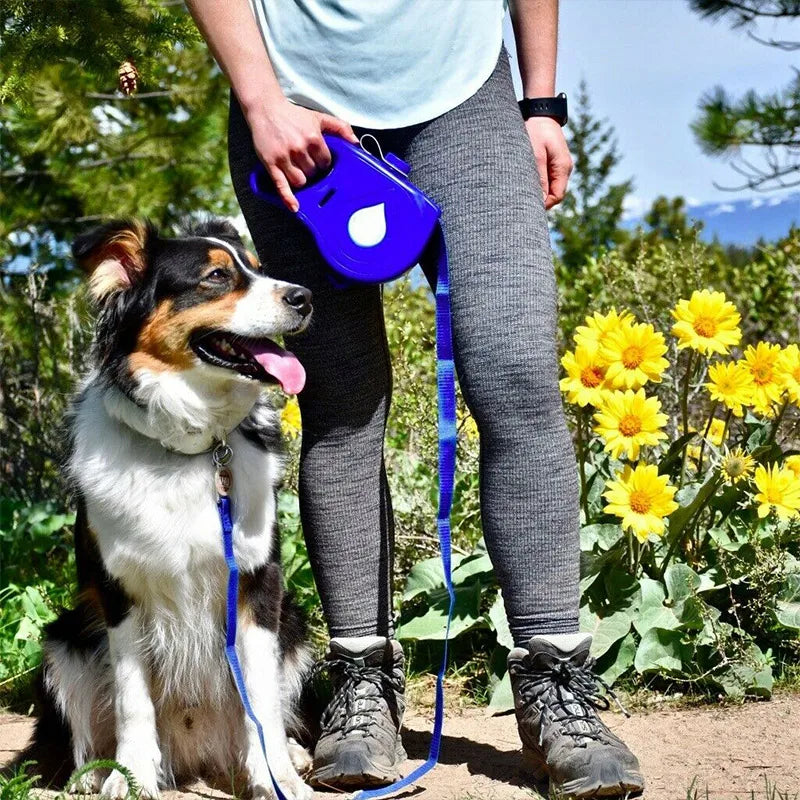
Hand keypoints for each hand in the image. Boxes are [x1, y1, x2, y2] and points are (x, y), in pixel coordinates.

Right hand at [246, 95, 356, 211]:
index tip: (318, 161)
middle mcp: (300, 148)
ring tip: (297, 171)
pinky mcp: (271, 163)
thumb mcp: (319, 117)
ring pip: (301, 181)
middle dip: (311, 171)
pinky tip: (294, 207)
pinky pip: (281, 185)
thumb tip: (356, 142)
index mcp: (313, 138)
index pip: (326, 163)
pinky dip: (288, 198)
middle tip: (305, 163)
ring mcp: (285, 157)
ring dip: (301, 180)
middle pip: (313, 173)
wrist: (266, 109)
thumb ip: (340, 127)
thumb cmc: (292, 115)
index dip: (323, 164)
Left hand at [524, 117, 572, 209]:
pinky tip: (527, 182)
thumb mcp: (535, 155)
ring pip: (551, 187)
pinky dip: (538, 183)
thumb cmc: (536, 131)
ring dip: (539, 191)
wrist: (540, 112)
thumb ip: (539, 178)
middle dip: (541, 200)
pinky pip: (548, 178)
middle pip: (555, 194)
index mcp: (563, 167)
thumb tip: (540, 201)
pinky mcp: (553, 161)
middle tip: (523, 203)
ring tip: (522, 192)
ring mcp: (560, 165)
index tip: (528, 208)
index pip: (557, 196)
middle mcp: (565, 168)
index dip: (544, 205)